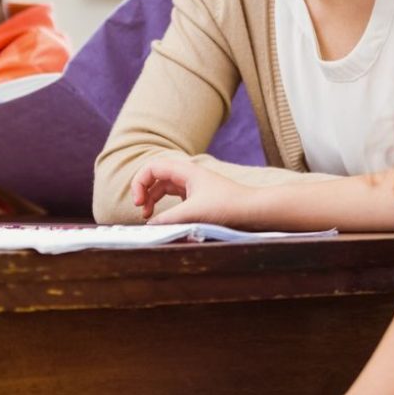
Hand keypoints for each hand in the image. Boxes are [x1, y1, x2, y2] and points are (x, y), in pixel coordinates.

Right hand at [129, 159, 251, 225]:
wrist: (254, 211)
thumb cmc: (227, 207)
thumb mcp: (192, 214)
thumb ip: (168, 219)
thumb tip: (149, 227)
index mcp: (185, 171)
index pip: (151, 168)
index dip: (139, 183)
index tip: (139, 204)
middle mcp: (188, 175)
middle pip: (156, 177)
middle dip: (144, 192)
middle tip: (142, 211)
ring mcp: (194, 186)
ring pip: (164, 188)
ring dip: (153, 200)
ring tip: (149, 216)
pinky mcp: (200, 198)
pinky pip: (175, 198)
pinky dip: (166, 206)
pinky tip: (167, 219)